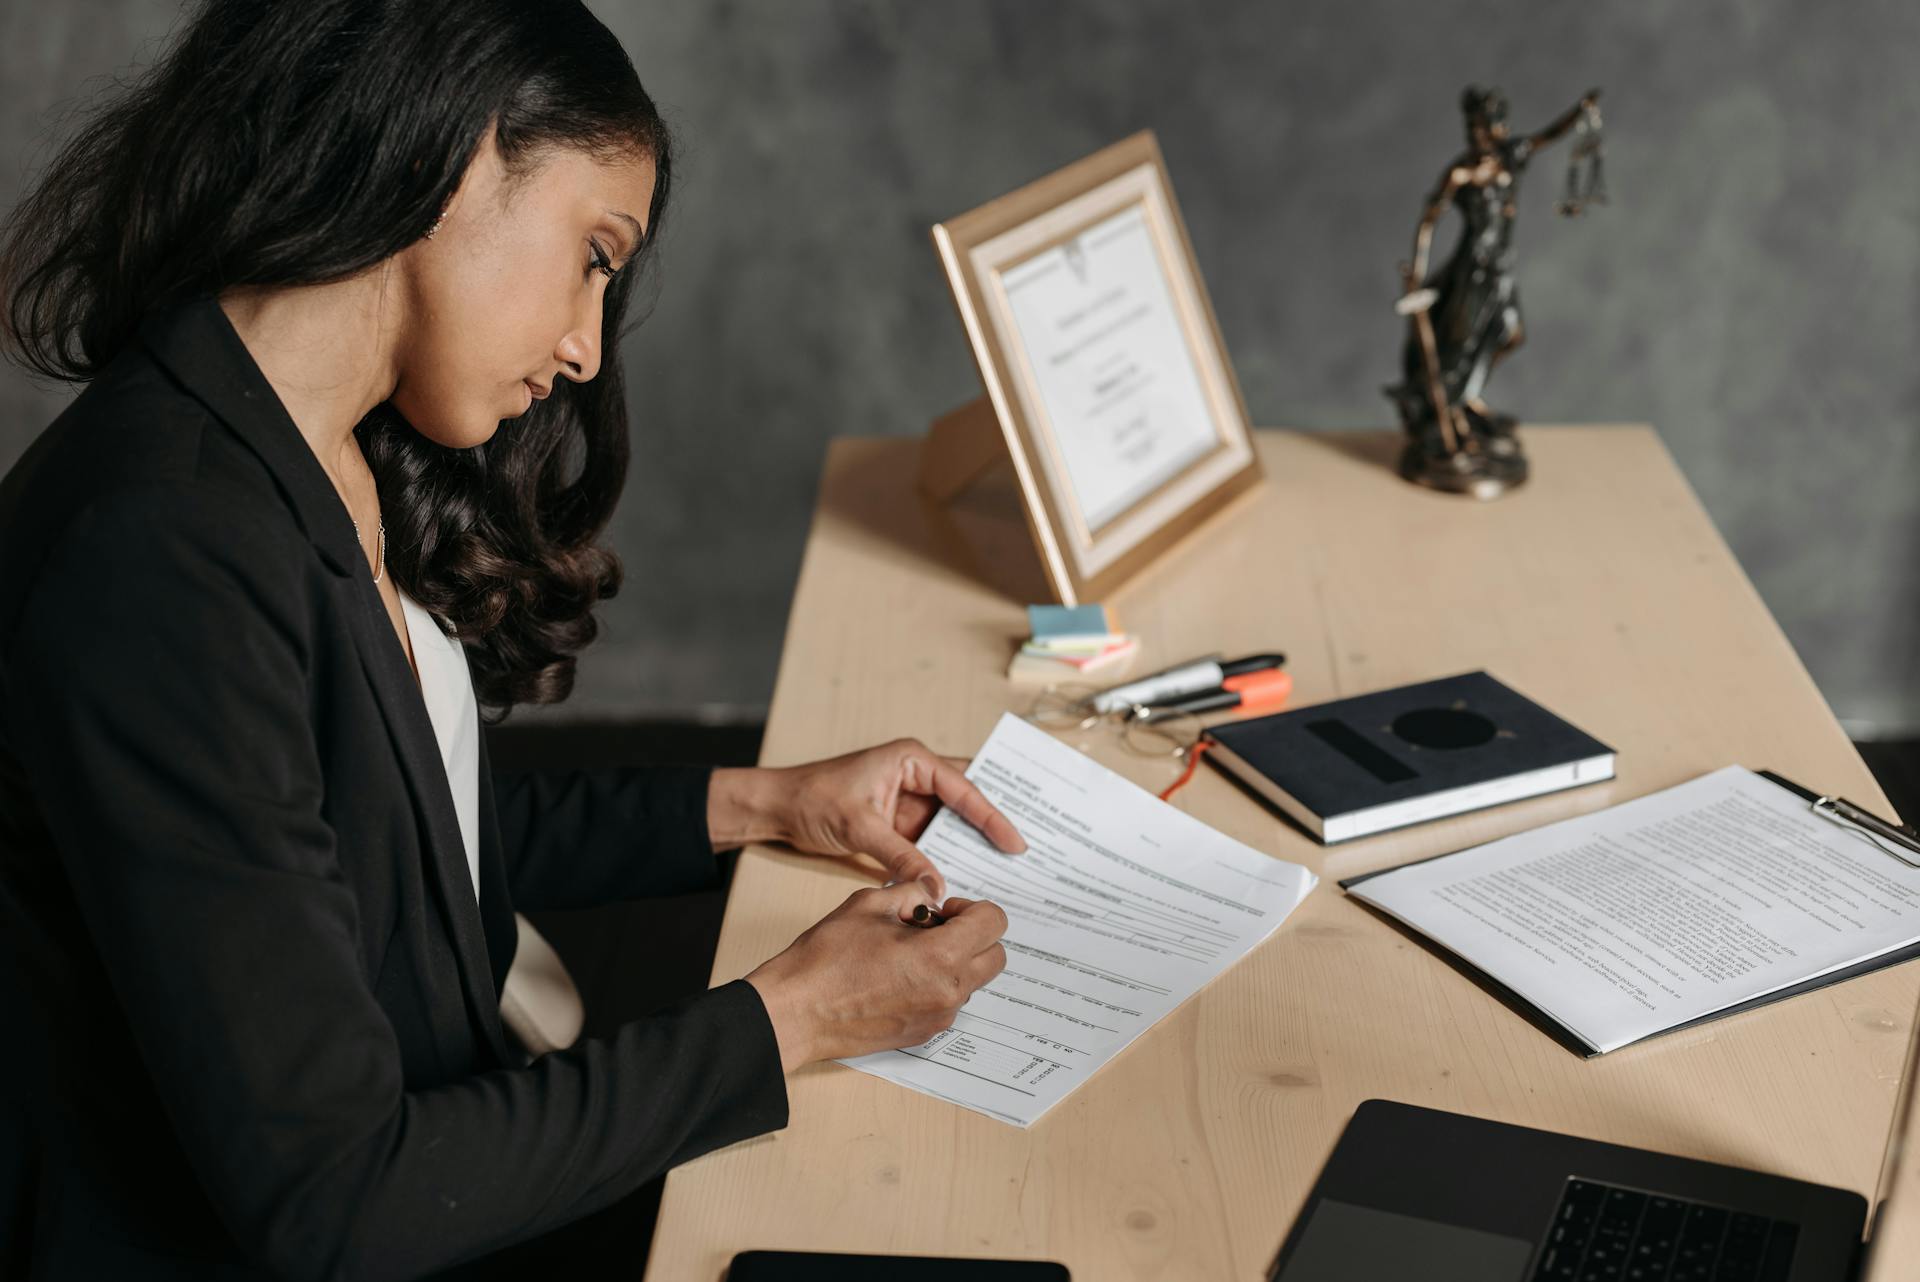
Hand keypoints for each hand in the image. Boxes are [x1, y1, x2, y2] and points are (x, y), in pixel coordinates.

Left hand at [710, 737, 1025, 907]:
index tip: (1015, 843)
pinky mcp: (900, 825)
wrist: (777, 809)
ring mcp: (910, 802)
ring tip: (1006, 870)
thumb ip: (900, 856)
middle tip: (1026, 854)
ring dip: (973, 846)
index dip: (993, 816)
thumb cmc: (812, 799)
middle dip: (994, 826)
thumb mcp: (860, 828)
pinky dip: (949, 858)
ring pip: (953, 825)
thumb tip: (934, 886)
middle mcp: (916, 776)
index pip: (964, 788)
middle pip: (967, 802)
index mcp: (912, 759)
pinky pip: (934, 841)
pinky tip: (967, 877)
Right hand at [745, 885, 1009, 1071]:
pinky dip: (938, 984)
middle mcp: (949, 992)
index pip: (994, 923)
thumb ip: (912, 892)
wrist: (796, 1011)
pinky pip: (949, 1002)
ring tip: (909, 953)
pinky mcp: (923, 1034)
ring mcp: (938, 1017)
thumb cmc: (826, 958)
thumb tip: (931, 895)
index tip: (941, 911)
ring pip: (973, 981)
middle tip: (933, 929)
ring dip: (957, 961)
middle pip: (995, 956)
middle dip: (973, 935)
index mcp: (941, 956)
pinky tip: (899, 977)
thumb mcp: (870, 904)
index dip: (970, 908)